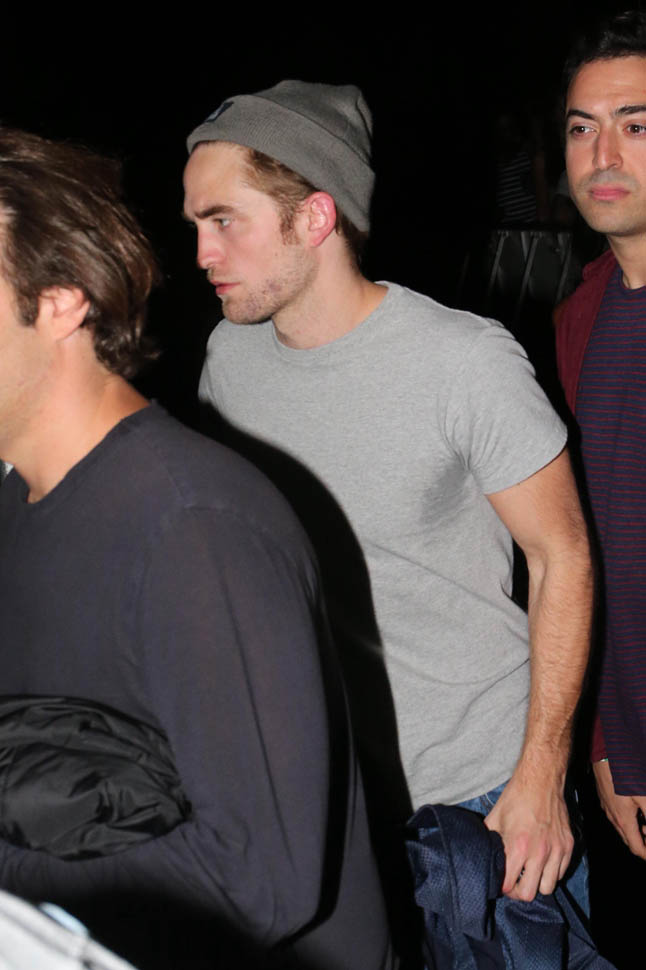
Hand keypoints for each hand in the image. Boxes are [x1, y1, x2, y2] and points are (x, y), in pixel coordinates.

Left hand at [484, 775, 573, 900]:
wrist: (541, 781)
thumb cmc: (516, 798)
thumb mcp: (495, 818)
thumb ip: (490, 841)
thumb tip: (484, 857)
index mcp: (518, 846)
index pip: (508, 885)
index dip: (502, 887)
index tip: (501, 881)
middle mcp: (539, 852)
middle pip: (529, 894)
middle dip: (518, 891)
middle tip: (514, 881)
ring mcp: (556, 850)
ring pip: (547, 888)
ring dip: (536, 883)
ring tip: (529, 872)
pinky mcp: (568, 846)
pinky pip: (560, 874)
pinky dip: (551, 873)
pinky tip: (542, 861)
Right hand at [593, 759, 645, 858]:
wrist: (604, 754)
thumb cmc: (624, 773)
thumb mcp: (644, 797)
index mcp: (624, 821)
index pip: (637, 848)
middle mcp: (613, 818)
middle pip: (629, 841)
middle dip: (644, 843)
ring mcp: (607, 808)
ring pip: (623, 829)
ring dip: (636, 831)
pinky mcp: (605, 799)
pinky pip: (617, 817)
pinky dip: (629, 820)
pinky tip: (637, 809)